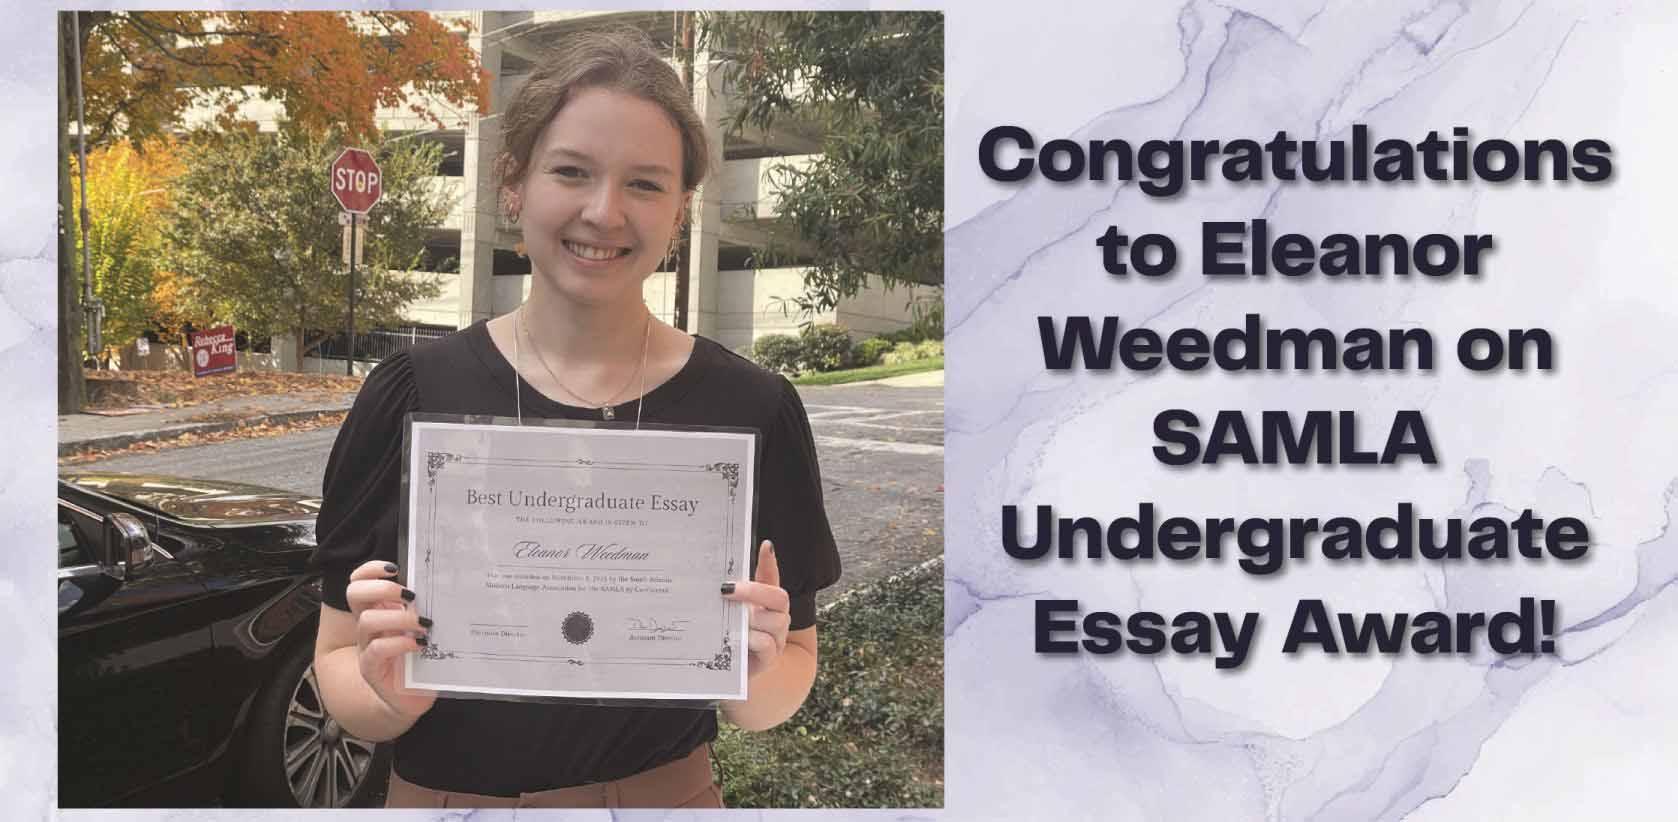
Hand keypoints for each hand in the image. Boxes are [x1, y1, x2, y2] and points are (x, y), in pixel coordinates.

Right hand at [345, 560, 437, 722]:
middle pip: (355, 593)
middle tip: (410, 596)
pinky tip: (419, 645)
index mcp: (379, 608)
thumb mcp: (422, 626)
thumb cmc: (420, 657)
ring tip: (423, 625)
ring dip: (398, 618)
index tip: (395, 568)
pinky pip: (376, 650)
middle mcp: (368, 625)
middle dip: (382, 588)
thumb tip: (445, 580)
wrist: (412, 696)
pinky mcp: (371, 669)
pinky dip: (399, 643)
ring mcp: (366, 646)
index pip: (359, 580)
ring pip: (367, 621)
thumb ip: (424, 606)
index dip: (371, 570)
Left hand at [723, 541, 790, 677]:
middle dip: (754, 591)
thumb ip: (738, 590)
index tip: (765, 546)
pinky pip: (767, 645)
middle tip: (727, 590)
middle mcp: (778, 618)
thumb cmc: (739, 638)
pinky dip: (751, 640)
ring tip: (731, 619)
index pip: (774, 578)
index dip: (771, 562)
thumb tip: (743, 561)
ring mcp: (777, 639)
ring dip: (751, 618)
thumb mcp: (735, 613)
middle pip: (779, 598)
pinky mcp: (769, 659)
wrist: (740, 675)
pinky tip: (733, 638)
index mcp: (769, 604)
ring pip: (775, 622)